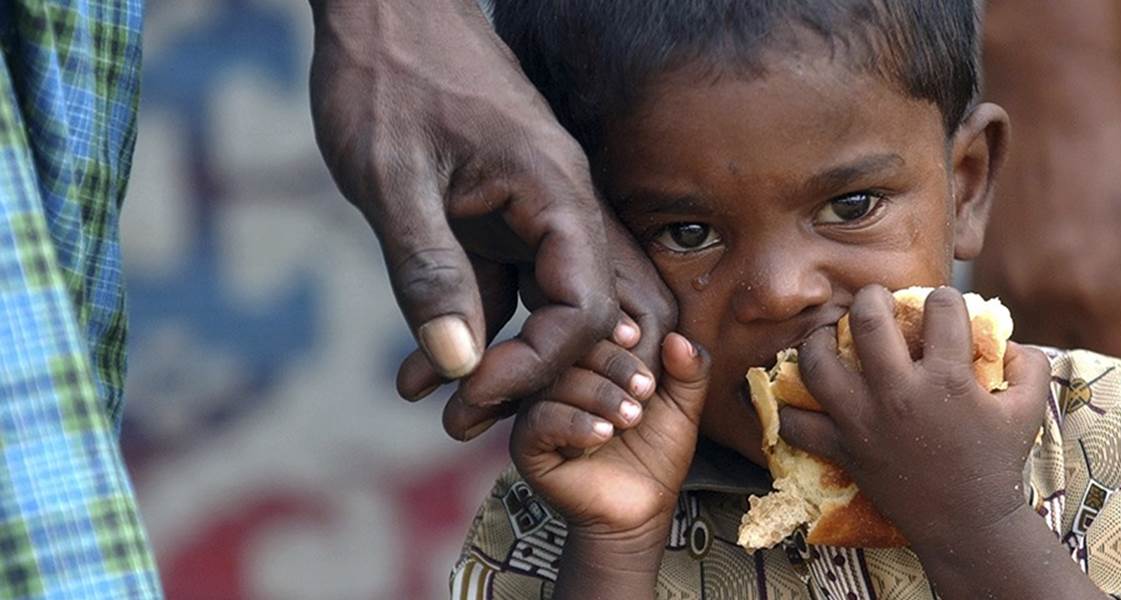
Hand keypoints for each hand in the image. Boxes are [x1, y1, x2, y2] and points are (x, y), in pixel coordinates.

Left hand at [308, 0, 676, 438]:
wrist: (381, 11)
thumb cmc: (386, 79)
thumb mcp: (393, 179)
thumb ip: (427, 271)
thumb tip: (457, 366)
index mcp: (554, 192)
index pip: (582, 306)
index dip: (537, 366)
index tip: (475, 395)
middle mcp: (559, 206)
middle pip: (583, 315)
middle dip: (533, 379)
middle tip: (469, 422)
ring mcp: (531, 210)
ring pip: (540, 306)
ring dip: (500, 360)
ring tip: (442, 408)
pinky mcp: (498, 213)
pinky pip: (500, 284)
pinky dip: (470, 326)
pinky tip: (420, 368)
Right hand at [511, 333, 708, 536]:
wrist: (641, 510)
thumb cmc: (656, 454)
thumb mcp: (683, 407)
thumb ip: (690, 371)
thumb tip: (678, 338)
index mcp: (589, 362)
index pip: (591, 327)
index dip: (614, 328)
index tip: (639, 340)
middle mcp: (558, 380)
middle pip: (573, 350)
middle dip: (615, 364)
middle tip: (645, 391)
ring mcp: (539, 411)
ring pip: (558, 382)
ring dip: (600, 396)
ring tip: (630, 419)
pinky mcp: (527, 444)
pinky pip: (540, 420)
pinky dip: (575, 423)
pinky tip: (602, 435)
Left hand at [778, 286, 1049, 547]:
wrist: (966, 525)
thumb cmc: (997, 464)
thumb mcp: (1029, 411)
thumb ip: (1031, 367)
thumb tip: (1012, 339)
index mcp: (947, 379)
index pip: (941, 310)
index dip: (944, 298)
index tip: (940, 304)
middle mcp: (899, 393)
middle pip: (869, 321)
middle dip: (870, 298)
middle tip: (873, 300)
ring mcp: (864, 421)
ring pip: (818, 363)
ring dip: (819, 341)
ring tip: (829, 338)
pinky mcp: (842, 449)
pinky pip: (797, 425)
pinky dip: (789, 411)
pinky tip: (797, 397)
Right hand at [978, 0, 1120, 395]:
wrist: (1057, 91)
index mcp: (1102, 291)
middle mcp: (1047, 296)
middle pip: (1073, 371)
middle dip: (1095, 380)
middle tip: (1109, 367)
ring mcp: (1010, 281)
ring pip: (1029, 348)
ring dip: (1054, 354)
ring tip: (1071, 345)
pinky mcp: (984, 263)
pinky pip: (1005, 315)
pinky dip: (1025, 324)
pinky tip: (1044, 310)